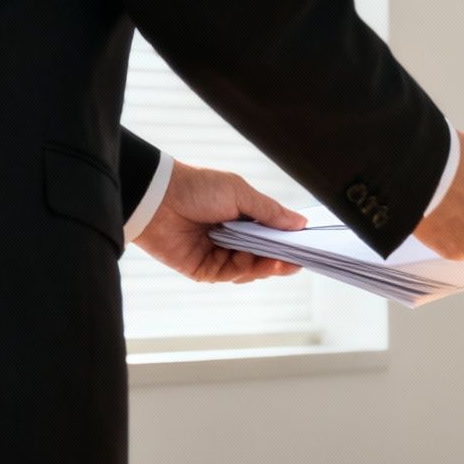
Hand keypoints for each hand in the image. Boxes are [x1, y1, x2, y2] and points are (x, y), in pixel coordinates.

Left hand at [132, 159, 306, 283]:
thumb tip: (300, 223)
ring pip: (249, 269)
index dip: (287, 241)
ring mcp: (217, 254)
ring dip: (264, 266)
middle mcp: (230, 238)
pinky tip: (254, 261)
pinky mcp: (203, 269)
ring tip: (276, 261)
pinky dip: (244, 270)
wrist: (157, 198)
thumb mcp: (241, 194)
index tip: (305, 246)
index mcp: (241, 217)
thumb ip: (270, 212)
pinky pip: (229, 275)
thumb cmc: (197, 188)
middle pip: (262, 256)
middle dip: (280, 259)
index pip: (271, 235)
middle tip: (296, 261)